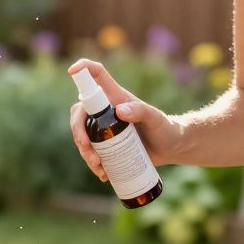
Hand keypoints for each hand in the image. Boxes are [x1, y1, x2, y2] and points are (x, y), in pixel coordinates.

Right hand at [66, 58, 180, 180]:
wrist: (171, 148)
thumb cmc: (165, 128)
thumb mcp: (155, 118)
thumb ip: (140, 111)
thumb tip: (119, 112)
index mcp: (115, 97)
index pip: (96, 76)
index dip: (83, 69)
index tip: (72, 70)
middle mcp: (106, 111)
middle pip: (79, 113)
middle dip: (78, 131)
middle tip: (86, 147)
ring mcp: (104, 129)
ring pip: (82, 136)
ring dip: (84, 152)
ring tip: (98, 167)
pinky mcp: (107, 147)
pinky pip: (92, 153)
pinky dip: (93, 165)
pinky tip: (103, 174)